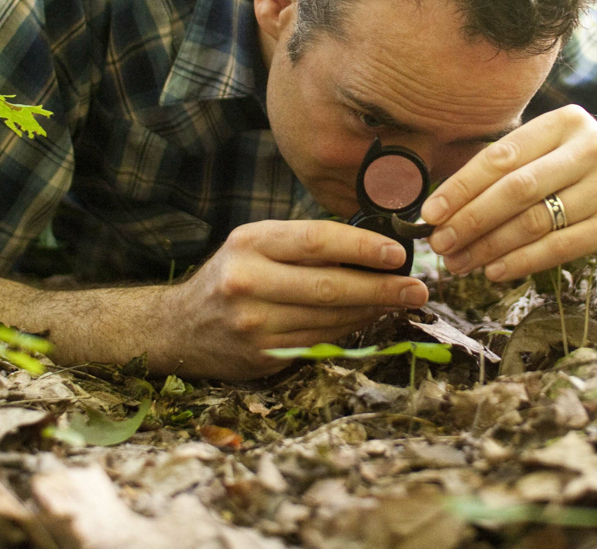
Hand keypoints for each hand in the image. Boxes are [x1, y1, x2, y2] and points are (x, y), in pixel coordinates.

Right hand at [165, 220, 428, 378]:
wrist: (179, 328)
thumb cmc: (232, 275)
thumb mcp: (256, 244)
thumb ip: (304, 244)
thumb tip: (374, 248)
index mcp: (250, 243)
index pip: (317, 241)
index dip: (363, 247)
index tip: (398, 253)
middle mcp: (248, 281)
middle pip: (329, 285)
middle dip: (381, 287)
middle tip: (417, 288)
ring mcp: (254, 323)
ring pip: (329, 317)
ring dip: (373, 310)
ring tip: (403, 302)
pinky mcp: (262, 355)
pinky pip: (320, 340)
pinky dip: (351, 330)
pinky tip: (371, 319)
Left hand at [422, 105, 596, 280]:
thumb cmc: (588, 180)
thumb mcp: (555, 158)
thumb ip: (509, 170)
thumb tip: (443, 204)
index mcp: (566, 122)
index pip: (501, 155)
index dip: (461, 186)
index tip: (431, 212)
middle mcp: (592, 147)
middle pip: (515, 188)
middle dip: (470, 219)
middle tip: (440, 243)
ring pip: (534, 220)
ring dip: (489, 246)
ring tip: (461, 263)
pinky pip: (558, 247)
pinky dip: (521, 262)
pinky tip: (495, 272)